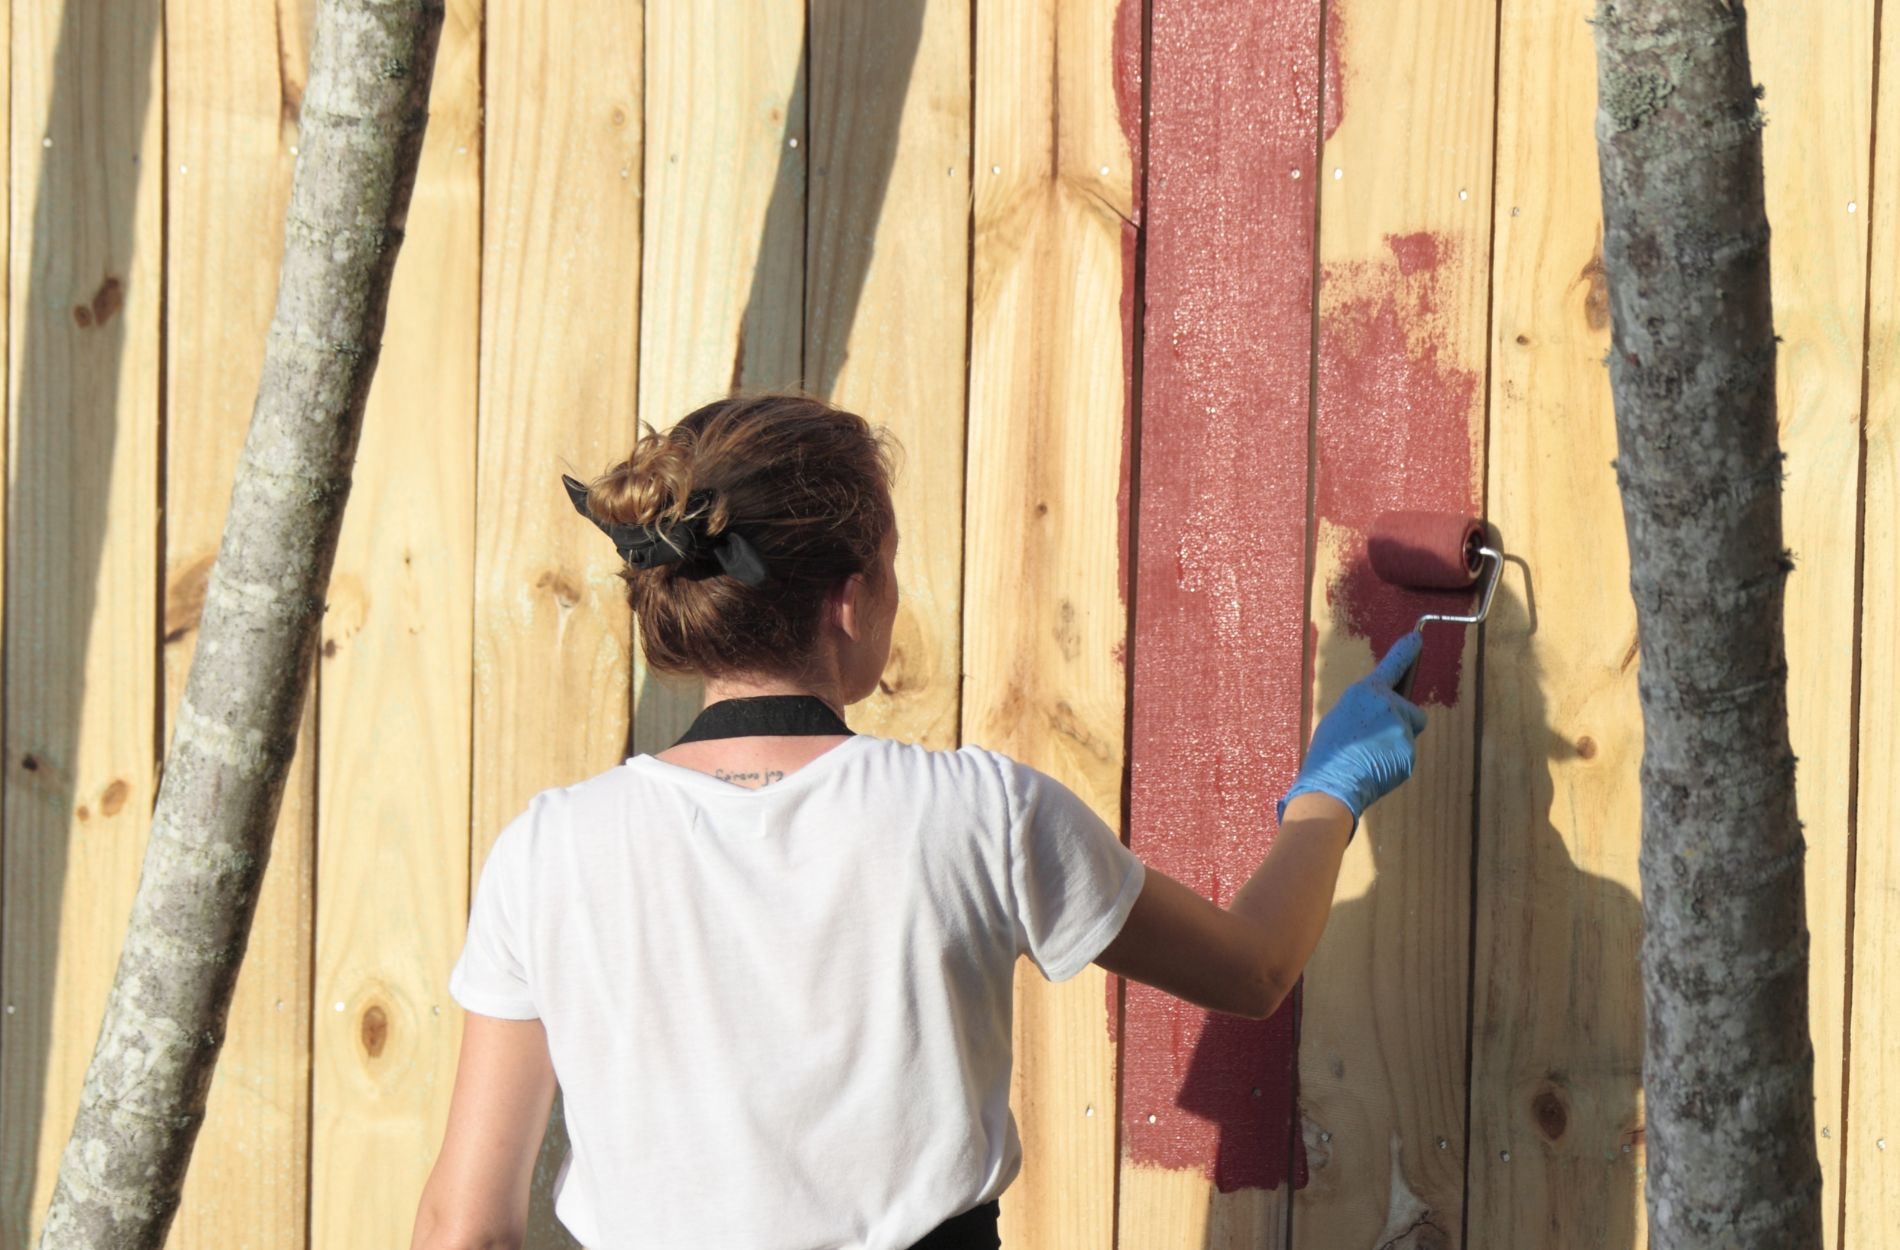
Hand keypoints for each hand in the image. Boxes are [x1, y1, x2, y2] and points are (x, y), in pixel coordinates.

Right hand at [1277, 632, 1427, 832]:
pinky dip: (1394, 763)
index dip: (1406, 652)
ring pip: (1408, 734)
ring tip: (1367, 758)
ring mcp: (1399, 727)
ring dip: (1394, 745)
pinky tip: (1374, 769)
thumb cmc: (1329, 754)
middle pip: (1409, 710)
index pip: (1392, 666)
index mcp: (1364, 691)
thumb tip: (1383, 713)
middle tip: (1374, 741)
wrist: (1330, 784)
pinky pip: (1406, 755)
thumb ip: (1365, 709)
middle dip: (1400, 723)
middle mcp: (1386, 703)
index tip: (1417, 637)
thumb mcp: (1340, 719)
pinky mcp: (1408, 750)